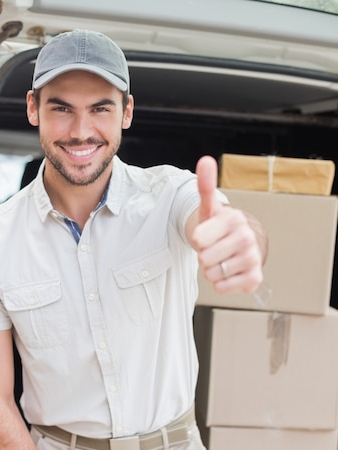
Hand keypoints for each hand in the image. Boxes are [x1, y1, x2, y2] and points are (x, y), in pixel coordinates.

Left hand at [191, 155, 263, 293]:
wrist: (239, 247)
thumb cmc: (220, 228)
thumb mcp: (210, 208)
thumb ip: (206, 186)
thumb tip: (205, 160)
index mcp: (234, 219)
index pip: (197, 239)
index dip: (197, 241)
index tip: (207, 235)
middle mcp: (246, 237)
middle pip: (204, 259)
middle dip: (204, 257)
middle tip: (214, 249)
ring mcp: (253, 258)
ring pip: (212, 274)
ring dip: (212, 270)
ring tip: (221, 260)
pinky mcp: (254, 278)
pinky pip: (222, 287)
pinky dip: (220, 284)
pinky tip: (229, 273)